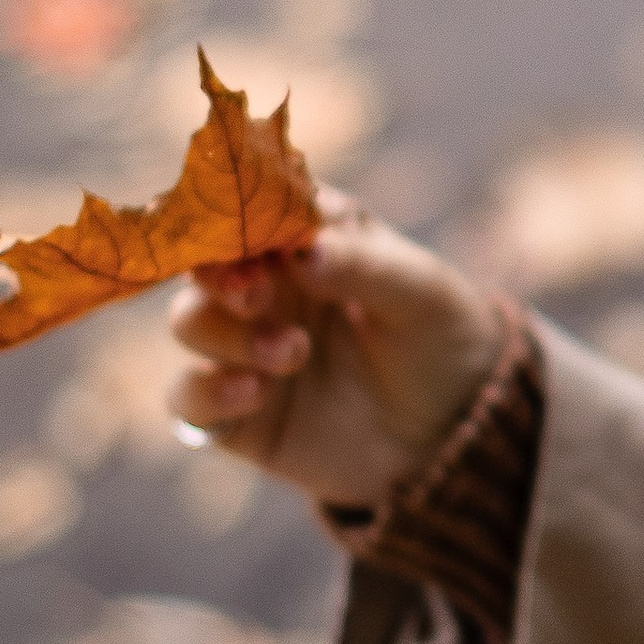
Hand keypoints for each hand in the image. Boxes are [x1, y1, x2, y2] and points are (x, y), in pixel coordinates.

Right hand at [167, 197, 510, 514]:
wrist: (456, 436)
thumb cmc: (442, 342)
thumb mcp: (421, 294)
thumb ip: (362, 265)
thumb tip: (301, 249)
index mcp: (308, 238)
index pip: (253, 206)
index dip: (244, 215)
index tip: (260, 239)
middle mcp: (267, 286)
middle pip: (205, 262)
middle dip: (221, 274)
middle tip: (258, 296)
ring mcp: (245, 348)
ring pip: (190, 323)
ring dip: (226, 333)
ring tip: (294, 352)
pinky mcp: (237, 413)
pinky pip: (187, 398)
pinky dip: (207, 393)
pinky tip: (255, 393)